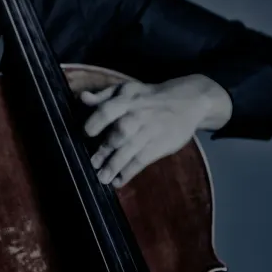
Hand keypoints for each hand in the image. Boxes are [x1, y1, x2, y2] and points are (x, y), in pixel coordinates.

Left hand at [80, 75, 231, 187]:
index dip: (97, 121)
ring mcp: (150, 131)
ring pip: (131, 150)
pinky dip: (130, 172)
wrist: (188, 101)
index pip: (109, 109)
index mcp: (127, 100)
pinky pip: (142, 160)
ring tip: (102, 178)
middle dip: (106, 149)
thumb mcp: (127, 90)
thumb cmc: (148, 97)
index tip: (86, 133)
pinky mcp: (160, 145)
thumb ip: (103, 96)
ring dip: (115, 165)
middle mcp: (138, 115)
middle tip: (93, 163)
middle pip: (121, 132)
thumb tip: (82, 98)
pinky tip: (118, 181)